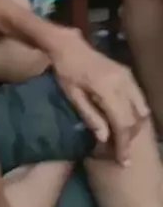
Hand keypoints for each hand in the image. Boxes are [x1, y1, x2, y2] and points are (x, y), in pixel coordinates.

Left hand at [52, 30, 148, 165]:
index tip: (123, 160)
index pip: (122, 122)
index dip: (123, 144)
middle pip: (134, 118)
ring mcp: (128, 76)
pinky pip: (139, 98)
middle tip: (122, 154)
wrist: (69, 45)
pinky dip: (136, 113)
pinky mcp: (128, 73)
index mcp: (107, 88)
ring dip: (134, 127)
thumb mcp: (73, 95)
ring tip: (123, 140)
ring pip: (141, 109)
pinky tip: (127, 122)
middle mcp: (123, 82)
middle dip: (129, 139)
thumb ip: (90, 116)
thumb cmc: (66, 71)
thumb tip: (105, 139)